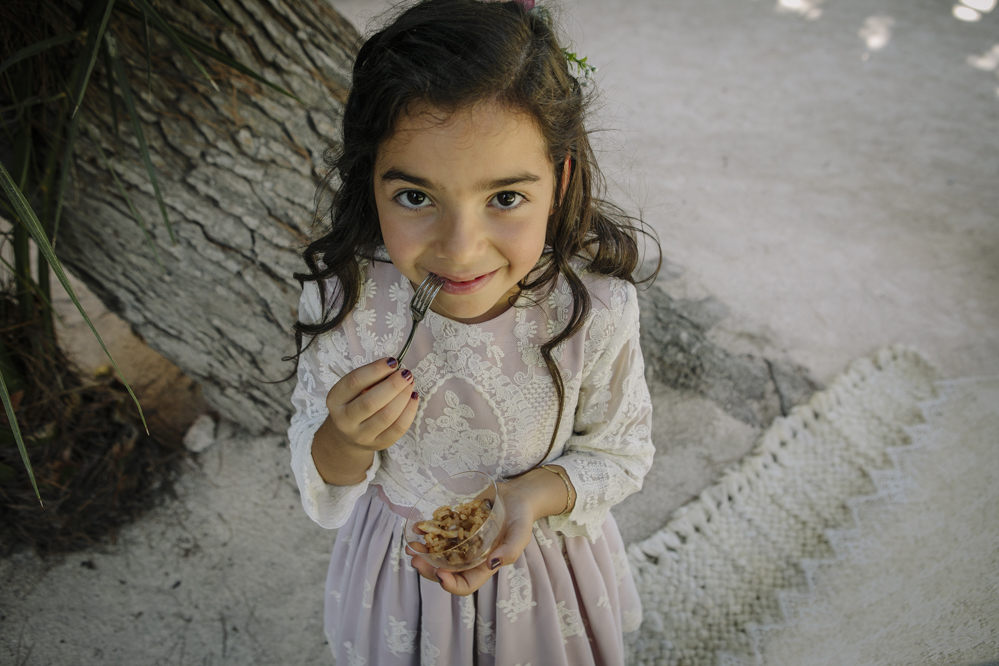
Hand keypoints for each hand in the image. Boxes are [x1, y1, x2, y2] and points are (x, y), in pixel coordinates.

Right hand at [322, 357, 418, 452]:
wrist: (348, 435)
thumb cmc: (355, 403)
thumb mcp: (354, 389)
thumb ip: (371, 379)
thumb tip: (396, 369)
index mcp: (335, 400)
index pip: (354, 382)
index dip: (375, 370)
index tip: (392, 361)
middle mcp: (345, 421)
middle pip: (371, 402)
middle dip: (393, 385)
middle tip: (406, 374)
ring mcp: (361, 436)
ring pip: (387, 416)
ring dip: (403, 396)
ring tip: (410, 383)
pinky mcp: (378, 444)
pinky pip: (398, 428)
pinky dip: (409, 411)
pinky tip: (413, 397)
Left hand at [406, 480, 537, 595]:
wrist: (515, 496)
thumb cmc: (521, 517)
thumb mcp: (521, 533)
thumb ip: (511, 550)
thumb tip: (492, 564)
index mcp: (485, 565)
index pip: (466, 585)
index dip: (451, 585)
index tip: (439, 574)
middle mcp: (471, 557)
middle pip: (446, 572)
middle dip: (429, 569)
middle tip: (415, 559)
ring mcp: (462, 542)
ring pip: (438, 554)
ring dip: (423, 552)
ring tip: (411, 545)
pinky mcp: (456, 526)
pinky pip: (439, 533)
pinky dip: (427, 531)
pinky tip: (418, 526)